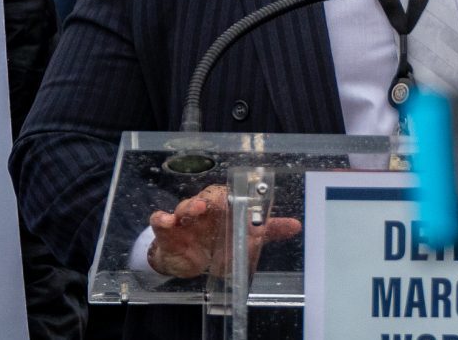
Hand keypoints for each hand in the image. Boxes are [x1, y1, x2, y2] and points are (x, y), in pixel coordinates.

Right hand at [145, 184, 303, 280]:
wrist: (189, 261)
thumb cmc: (216, 242)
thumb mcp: (243, 239)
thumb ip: (267, 231)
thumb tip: (296, 226)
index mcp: (222, 208)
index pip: (227, 196)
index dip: (232, 195)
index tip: (238, 197)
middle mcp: (204, 210)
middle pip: (206, 197)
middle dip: (210, 198)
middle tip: (215, 202)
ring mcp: (184, 220)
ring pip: (185, 207)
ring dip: (190, 207)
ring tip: (196, 208)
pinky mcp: (168, 233)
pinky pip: (161, 222)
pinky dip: (162, 219)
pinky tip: (165, 221)